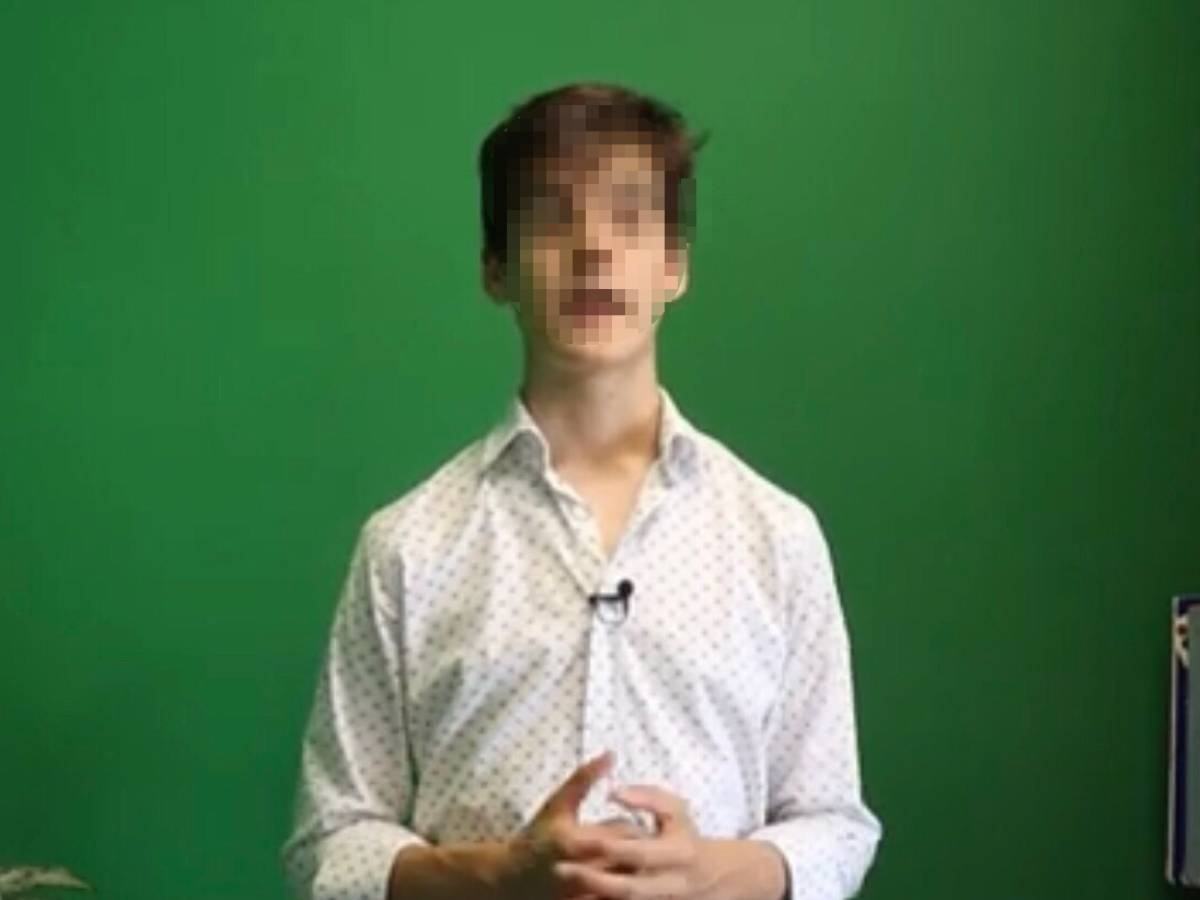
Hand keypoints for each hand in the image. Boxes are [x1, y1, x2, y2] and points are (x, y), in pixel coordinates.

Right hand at [508, 750, 648, 899]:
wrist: (511, 879)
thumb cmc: (537, 837)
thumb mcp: (558, 804)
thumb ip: (584, 778)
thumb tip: (612, 754)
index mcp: (578, 842)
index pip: (627, 833)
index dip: (636, 829)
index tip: (636, 828)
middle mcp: (583, 871)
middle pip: (632, 862)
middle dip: (641, 855)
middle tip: (646, 850)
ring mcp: (585, 893)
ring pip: (627, 886)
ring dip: (634, 875)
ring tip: (634, 866)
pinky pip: (616, 896)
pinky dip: (624, 891)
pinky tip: (622, 882)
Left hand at [551, 783, 716, 899]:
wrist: (714, 877)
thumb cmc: (686, 836)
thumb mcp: (677, 810)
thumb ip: (649, 798)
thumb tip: (614, 792)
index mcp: (676, 852)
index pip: (638, 851)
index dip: (608, 846)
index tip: (576, 839)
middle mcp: (669, 883)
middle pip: (626, 888)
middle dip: (592, 879)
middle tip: (559, 869)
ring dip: (593, 899)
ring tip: (562, 892)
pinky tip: (578, 899)